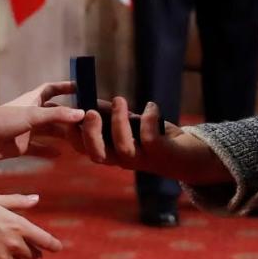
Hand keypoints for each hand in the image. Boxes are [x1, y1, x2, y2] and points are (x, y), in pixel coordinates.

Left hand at [0, 82, 82, 161]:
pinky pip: (39, 149)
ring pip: (49, 132)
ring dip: (63, 135)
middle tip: (89, 122)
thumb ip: (56, 115)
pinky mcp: (21, 147)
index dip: (65, 87)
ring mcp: (26, 131)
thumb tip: (81, 114)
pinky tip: (62, 155)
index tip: (82, 87)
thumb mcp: (31, 115)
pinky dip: (49, 151)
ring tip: (82, 140)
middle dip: (70, 117)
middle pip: (55, 113)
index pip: (51, 89)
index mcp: (31, 100)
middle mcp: (30, 114)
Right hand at [73, 97, 228, 184]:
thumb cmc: (155, 136)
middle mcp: (122, 159)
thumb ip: (108, 115)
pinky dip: (148, 119)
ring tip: (119, 99)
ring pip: (123, 149)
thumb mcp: (128, 123)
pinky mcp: (162, 155)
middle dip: (90, 134)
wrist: (189, 155)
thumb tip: (86, 98)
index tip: (68, 110)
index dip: (71, 132)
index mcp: (110, 150)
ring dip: (118, 122)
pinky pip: (150, 140)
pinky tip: (151, 106)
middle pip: (96, 155)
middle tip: (90, 112)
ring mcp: (143, 160)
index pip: (82, 147)